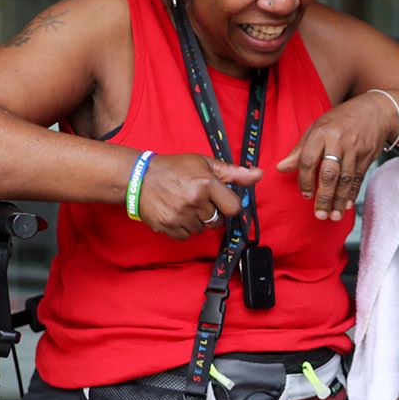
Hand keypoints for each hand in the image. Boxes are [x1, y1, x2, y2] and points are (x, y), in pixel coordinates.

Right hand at [137, 153, 259, 239]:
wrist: (139, 176)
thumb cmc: (174, 168)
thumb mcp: (204, 163)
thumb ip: (233, 172)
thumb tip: (259, 175)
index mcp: (206, 183)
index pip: (234, 207)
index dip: (229, 204)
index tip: (220, 200)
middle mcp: (194, 201)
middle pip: (217, 221)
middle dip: (212, 212)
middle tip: (198, 200)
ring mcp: (180, 215)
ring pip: (202, 229)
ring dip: (197, 220)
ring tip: (184, 204)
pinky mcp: (167, 226)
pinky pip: (186, 236)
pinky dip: (184, 228)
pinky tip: (177, 213)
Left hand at [277, 89, 398, 221]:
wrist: (375, 110)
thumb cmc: (341, 119)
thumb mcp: (317, 127)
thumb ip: (300, 149)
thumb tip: (281, 167)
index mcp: (322, 133)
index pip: (308, 160)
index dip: (304, 180)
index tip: (305, 195)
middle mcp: (339, 142)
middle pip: (329, 174)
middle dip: (324, 197)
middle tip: (319, 214)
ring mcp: (355, 150)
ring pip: (346, 180)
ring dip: (339, 200)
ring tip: (333, 215)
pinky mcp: (367, 157)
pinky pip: (358, 179)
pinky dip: (352, 193)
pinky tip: (347, 205)